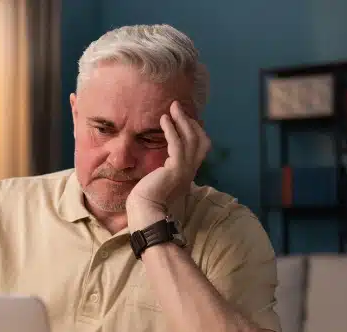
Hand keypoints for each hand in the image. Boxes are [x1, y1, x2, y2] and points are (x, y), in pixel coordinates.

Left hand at [127, 101, 210, 228]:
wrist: (146, 210)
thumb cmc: (148, 197)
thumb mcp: (162, 179)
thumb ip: (168, 169)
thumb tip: (163, 161)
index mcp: (189, 172)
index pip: (201, 146)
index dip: (194, 129)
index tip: (182, 118)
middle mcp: (191, 170)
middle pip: (200, 140)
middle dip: (189, 120)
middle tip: (177, 106)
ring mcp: (185, 170)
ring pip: (190, 139)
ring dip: (181, 120)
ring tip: (172, 107)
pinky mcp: (175, 169)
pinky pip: (177, 144)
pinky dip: (171, 130)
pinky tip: (163, 119)